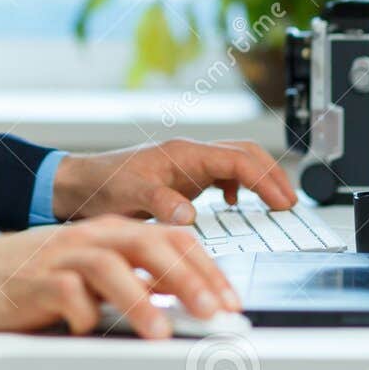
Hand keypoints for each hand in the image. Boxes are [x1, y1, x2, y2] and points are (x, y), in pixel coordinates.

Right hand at [0, 217, 237, 338]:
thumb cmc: (41, 277)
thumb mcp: (98, 274)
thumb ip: (139, 281)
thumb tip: (189, 304)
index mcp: (115, 232)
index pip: (173, 238)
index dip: (207, 268)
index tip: (231, 301)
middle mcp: (93, 238)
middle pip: (149, 245)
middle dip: (187, 279)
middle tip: (213, 313)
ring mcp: (64, 258)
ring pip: (109, 267)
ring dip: (139, 299)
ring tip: (159, 331)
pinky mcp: (35, 282)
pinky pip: (65, 295)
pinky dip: (82, 314)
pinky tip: (90, 330)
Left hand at [51, 138, 296, 223]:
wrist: (78, 184)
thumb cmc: (100, 185)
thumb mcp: (128, 196)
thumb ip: (160, 203)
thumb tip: (191, 215)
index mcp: (183, 154)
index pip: (238, 160)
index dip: (265, 180)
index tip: (283, 202)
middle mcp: (190, 155)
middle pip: (245, 155)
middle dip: (272, 176)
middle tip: (290, 203)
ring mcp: (187, 165)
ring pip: (236, 162)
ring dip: (260, 179)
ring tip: (276, 203)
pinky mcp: (182, 178)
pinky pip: (222, 174)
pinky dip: (238, 186)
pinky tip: (234, 205)